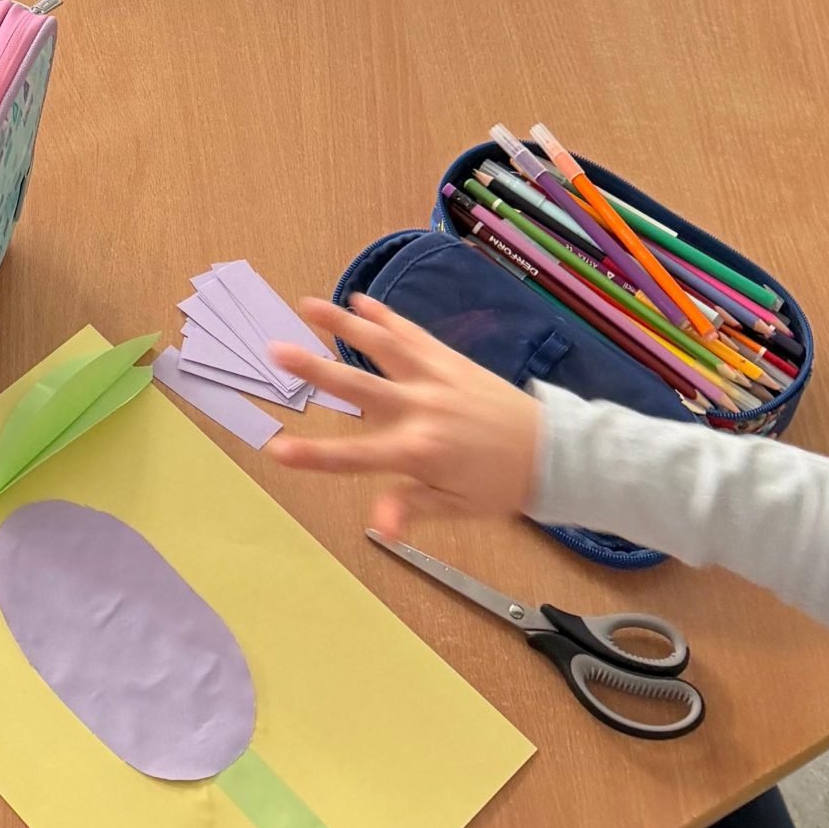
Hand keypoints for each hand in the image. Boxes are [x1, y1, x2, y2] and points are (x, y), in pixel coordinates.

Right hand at [265, 294, 543, 538]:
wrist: (552, 452)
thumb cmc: (498, 485)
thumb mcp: (455, 506)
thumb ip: (411, 506)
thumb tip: (380, 526)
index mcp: (419, 451)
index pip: (356, 456)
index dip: (315, 456)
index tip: (277, 451)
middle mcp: (422, 408)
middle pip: (359, 386)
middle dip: (316, 369)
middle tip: (276, 350)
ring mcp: (435, 378)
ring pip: (383, 346)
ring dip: (344, 323)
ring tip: (307, 304)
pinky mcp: (450, 360)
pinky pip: (412, 334)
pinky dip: (385, 317)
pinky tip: (360, 301)